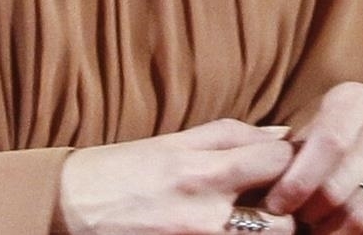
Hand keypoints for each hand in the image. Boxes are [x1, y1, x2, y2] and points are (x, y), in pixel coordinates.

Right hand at [55, 119, 297, 234]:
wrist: (71, 207)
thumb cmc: (124, 169)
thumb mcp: (175, 141)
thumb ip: (232, 136)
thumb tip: (283, 138)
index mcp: (202, 170)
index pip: (279, 162)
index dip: (292, 162)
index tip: (286, 165)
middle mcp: (204, 213)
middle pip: (283, 220)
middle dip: (289, 210)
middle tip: (281, 203)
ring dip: (269, 232)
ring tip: (258, 220)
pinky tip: (235, 231)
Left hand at [262, 83, 362, 234]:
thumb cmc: (347, 134)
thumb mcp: (320, 126)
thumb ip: (292, 152)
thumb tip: (257, 186)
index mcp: (357, 102)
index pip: (326, 145)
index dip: (296, 182)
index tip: (275, 206)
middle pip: (339, 188)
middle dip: (310, 215)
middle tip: (298, 223)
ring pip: (361, 215)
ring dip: (333, 234)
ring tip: (321, 231)